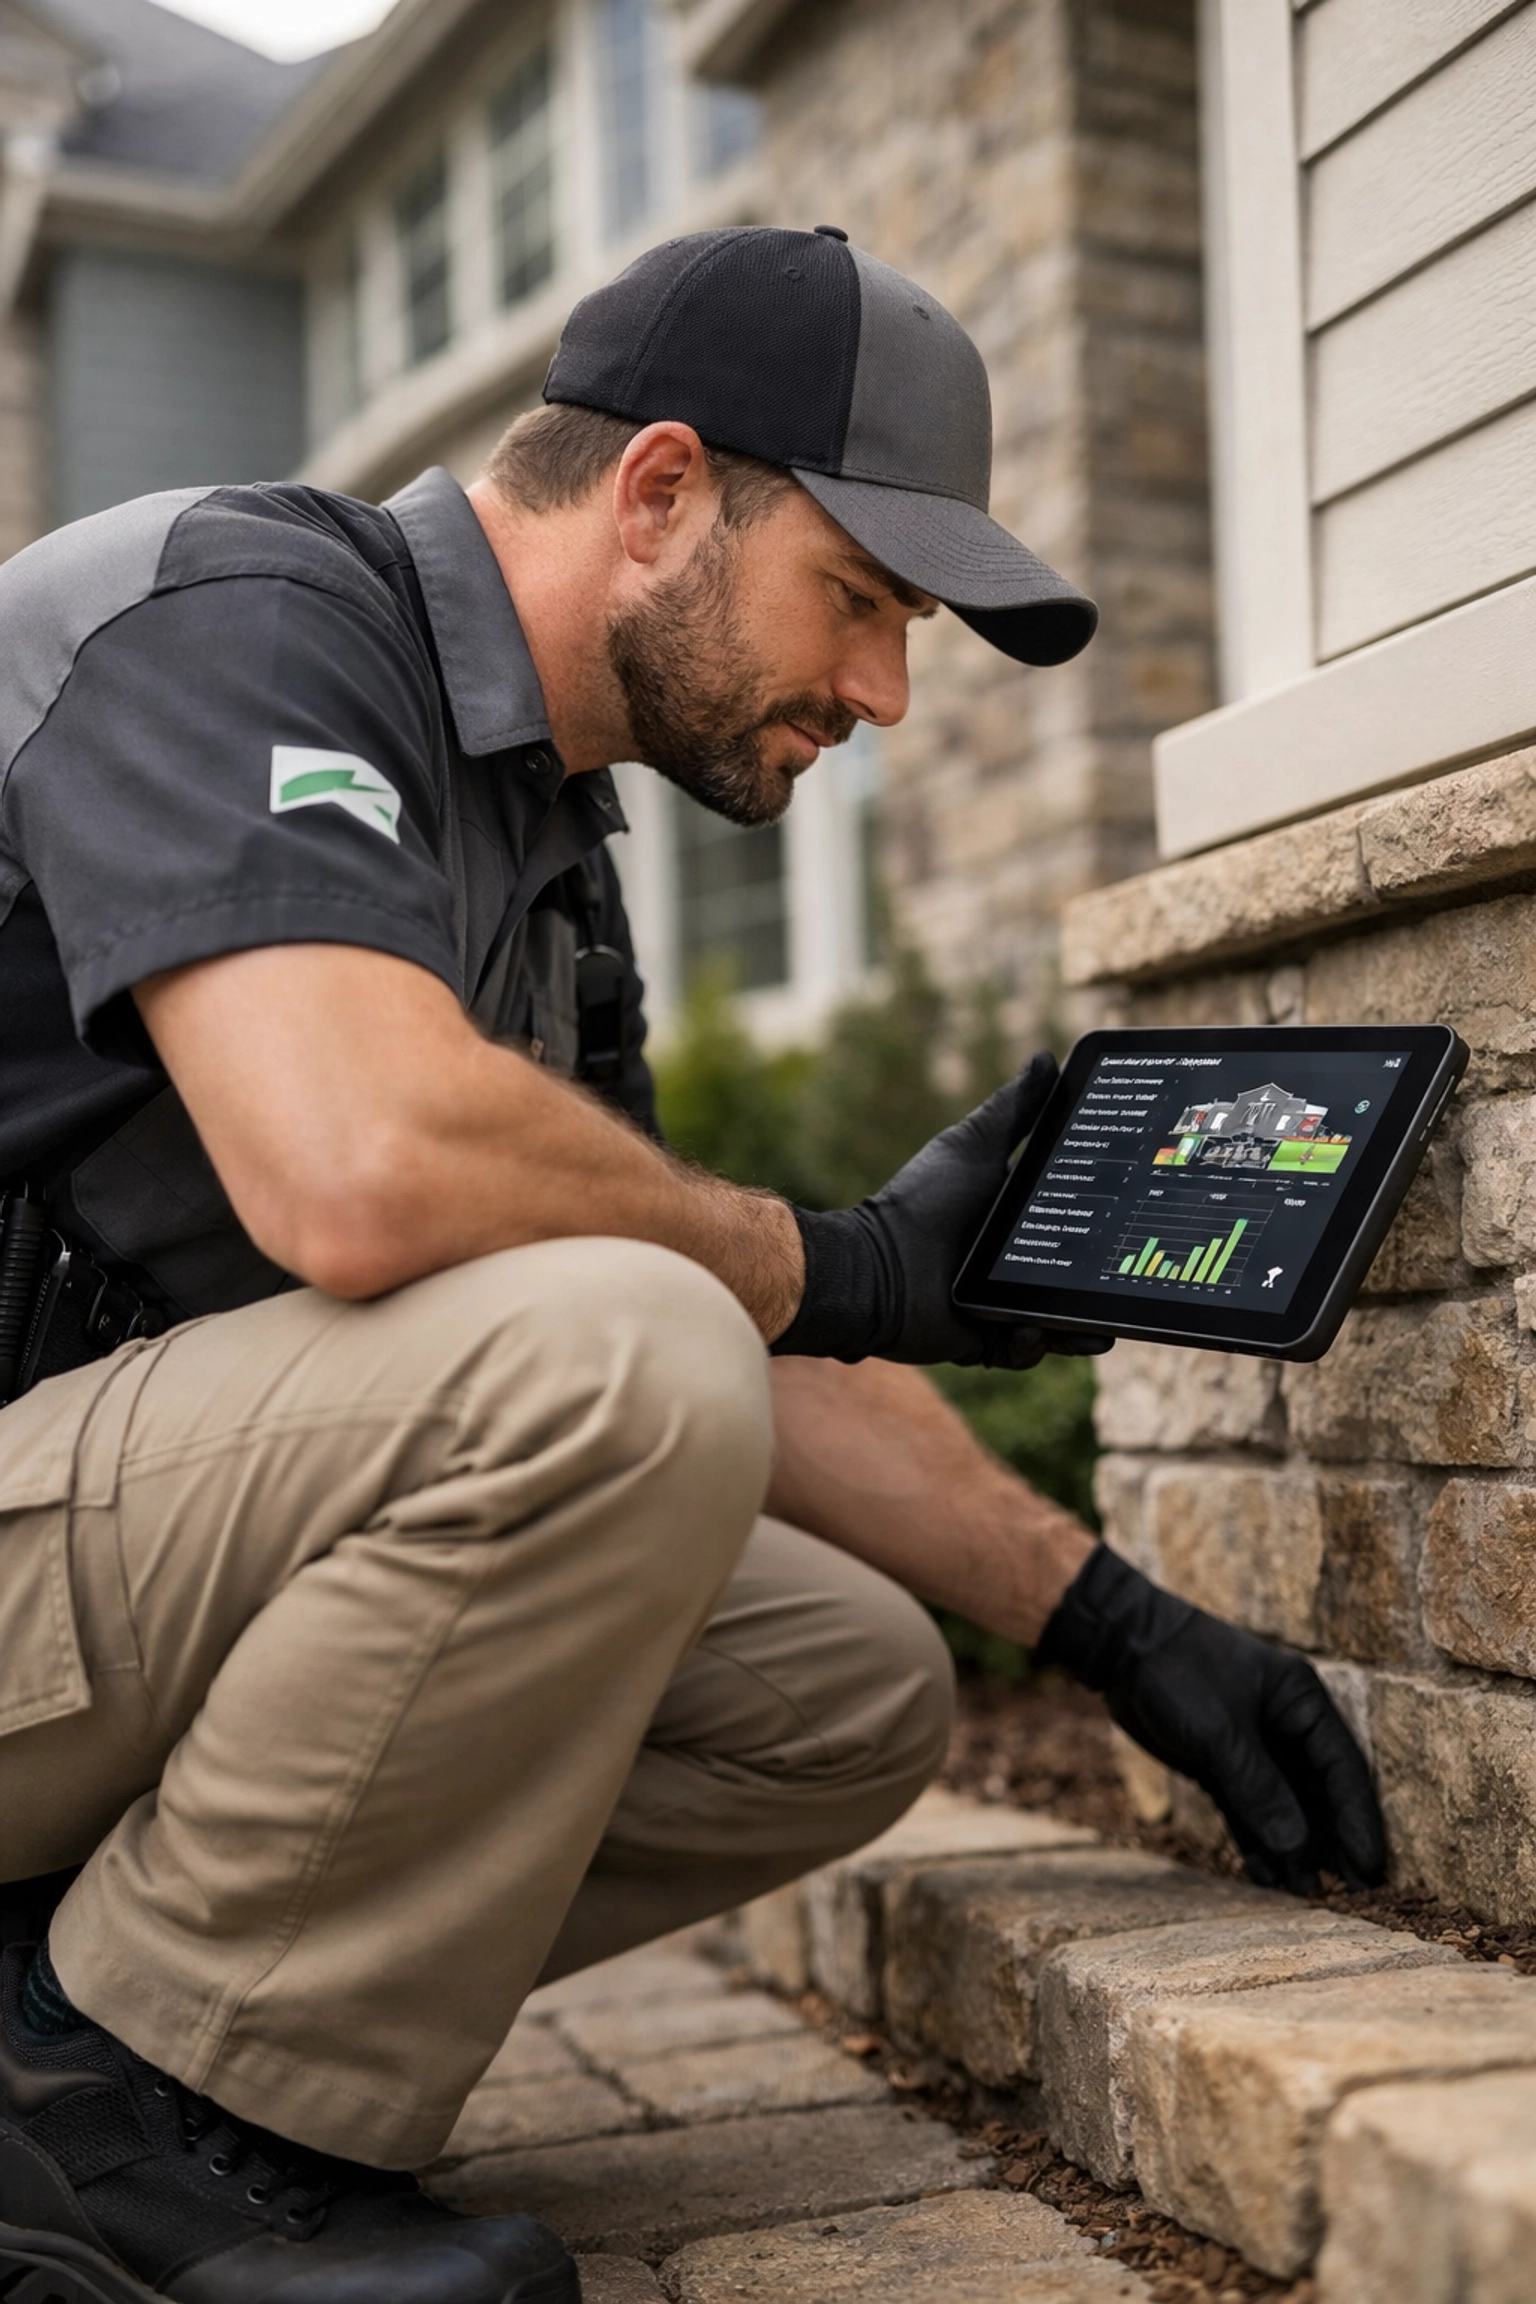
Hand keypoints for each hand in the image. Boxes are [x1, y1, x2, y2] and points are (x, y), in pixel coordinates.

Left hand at [770, 1053, 1112, 1365]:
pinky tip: (1036, 1333)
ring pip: (1056, 1322)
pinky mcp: (984, 1339)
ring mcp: (1000, 1302)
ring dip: (1078, 1329)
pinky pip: (1021, 1351)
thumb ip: (1012, 1109)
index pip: (1074, 1223)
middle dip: (1103, 1288)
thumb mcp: (972, 1147)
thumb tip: (1048, 1058)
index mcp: (1015, 1219)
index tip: (1136, 1218)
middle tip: (1131, 1285)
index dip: (1105, 1225)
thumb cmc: (919, 1202)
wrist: (874, 1266)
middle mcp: (1011, 1263)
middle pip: (1073, 1278)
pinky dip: (1032, 1345)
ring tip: (1102, 1329)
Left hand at [1037, 1545, 1384, 1891]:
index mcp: (1301, 1701)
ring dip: (1293, 1847)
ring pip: (1284, 1805)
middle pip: (1319, 1791)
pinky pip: (1248, 1808)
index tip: (1371, 1866)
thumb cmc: (1180, 1672)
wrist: (1121, 1646)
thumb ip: (1259, 1790)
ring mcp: (1254, 1746)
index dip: (1358, 1818)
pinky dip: (1256, 1839)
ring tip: (1307, 1894)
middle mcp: (1286, 1724)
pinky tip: (1266, 1875)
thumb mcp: (1222, 1732)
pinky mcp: (1222, 1763)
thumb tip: (1296, 1848)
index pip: (1343, 1767)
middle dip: (1332, 1840)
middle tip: (1354, 1893)